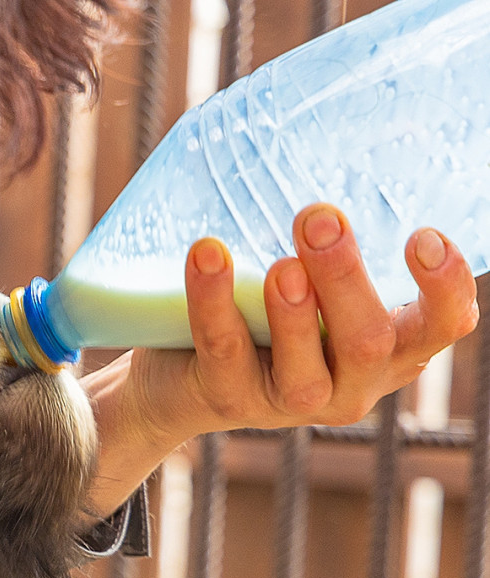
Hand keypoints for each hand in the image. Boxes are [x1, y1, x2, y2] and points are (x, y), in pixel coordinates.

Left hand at [81, 203, 479, 517]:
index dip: (444, 288)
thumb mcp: (317, 283)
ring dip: (292, 309)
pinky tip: (206, 254)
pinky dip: (214, 300)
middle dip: (345, 278)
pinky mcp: (228, 398)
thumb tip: (331, 127)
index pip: (442, 326)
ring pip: (304, 364)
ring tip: (280, 261)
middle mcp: (350, 384)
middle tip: (320, 218)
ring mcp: (290, 400)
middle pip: (368, 341)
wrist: (183, 380)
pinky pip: (224, 349)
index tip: (423, 236)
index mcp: (389, 350)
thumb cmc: (267, 313)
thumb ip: (337, 240)